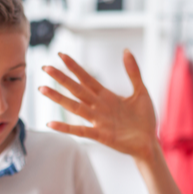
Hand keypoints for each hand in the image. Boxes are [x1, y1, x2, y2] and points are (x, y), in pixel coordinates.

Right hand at [39, 50, 157, 162]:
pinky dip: (66, 127)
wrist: (150, 142)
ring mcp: (98, 121)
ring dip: (58, 98)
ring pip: (75, 107)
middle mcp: (99, 107)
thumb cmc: (145, 119)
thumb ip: (133, 72)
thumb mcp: (141, 92)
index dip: (74, 67)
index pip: (86, 78)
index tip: (61, 55)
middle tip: (45, 67)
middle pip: (76, 90)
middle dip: (61, 78)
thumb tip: (126, 50)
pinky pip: (80, 130)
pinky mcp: (101, 135)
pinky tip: (51, 123)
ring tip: (42, 88)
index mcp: (106, 96)